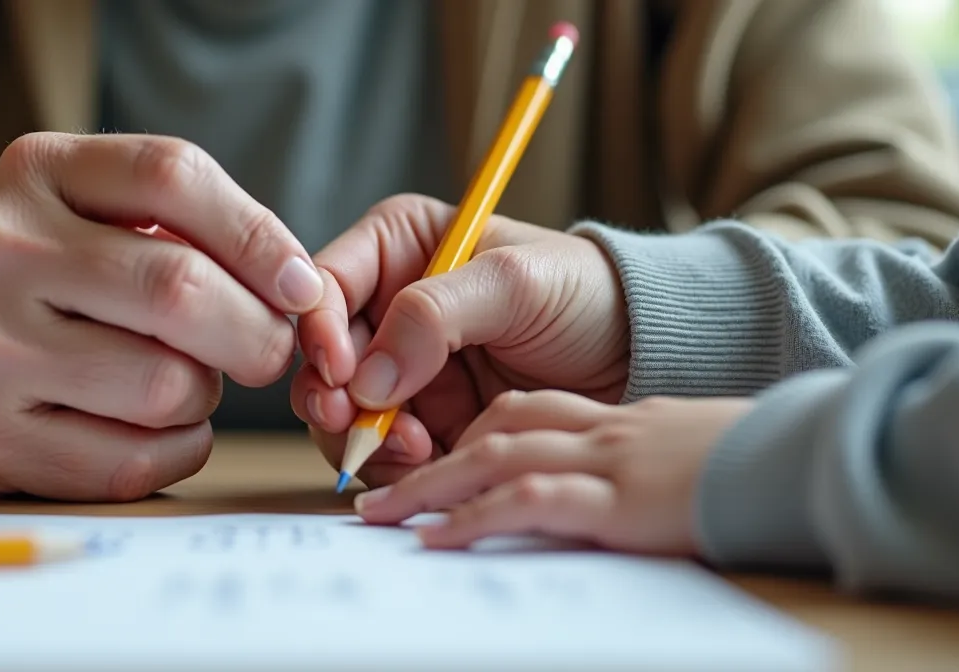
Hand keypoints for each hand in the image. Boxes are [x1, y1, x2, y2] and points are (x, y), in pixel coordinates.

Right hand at [0, 133, 322, 500]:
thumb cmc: (38, 276)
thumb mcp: (86, 207)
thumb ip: (189, 226)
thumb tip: (302, 294)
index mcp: (35, 172)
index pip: (172, 177)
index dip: (260, 237)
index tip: (303, 287)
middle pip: (181, 291)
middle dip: (257, 333)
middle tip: (267, 350)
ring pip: (167, 386)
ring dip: (207, 395)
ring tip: (182, 381)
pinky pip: (133, 461)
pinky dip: (177, 450)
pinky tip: (157, 429)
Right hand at [292, 194, 629, 486]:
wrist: (640, 357)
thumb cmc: (585, 294)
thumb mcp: (514, 283)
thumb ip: (433, 314)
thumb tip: (366, 376)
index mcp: (397, 247)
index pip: (325, 285)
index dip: (319, 331)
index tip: (342, 372)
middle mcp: (387, 308)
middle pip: (320, 357)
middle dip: (334, 397)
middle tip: (356, 424)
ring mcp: (401, 370)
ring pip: (342, 413)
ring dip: (364, 438)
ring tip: (415, 446)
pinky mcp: (423, 422)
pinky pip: (380, 452)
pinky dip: (393, 465)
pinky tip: (430, 462)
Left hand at [354, 391, 755, 554]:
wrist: (813, 464)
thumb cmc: (762, 468)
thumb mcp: (692, 454)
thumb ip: (643, 461)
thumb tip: (612, 492)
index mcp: (619, 417)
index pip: (527, 407)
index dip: (470, 429)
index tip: (434, 454)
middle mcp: (603, 429)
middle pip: (495, 426)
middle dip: (430, 455)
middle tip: (376, 487)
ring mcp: (608, 458)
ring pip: (495, 457)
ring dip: (430, 485)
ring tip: (380, 514)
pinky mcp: (618, 496)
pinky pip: (528, 500)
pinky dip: (473, 517)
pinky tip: (436, 538)